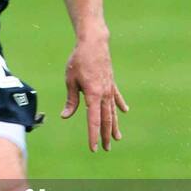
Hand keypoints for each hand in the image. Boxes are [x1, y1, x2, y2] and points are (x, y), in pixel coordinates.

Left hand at [60, 33, 128, 151]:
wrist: (94, 42)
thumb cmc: (79, 60)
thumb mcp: (70, 80)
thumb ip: (71, 100)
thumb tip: (65, 116)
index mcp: (93, 95)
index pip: (93, 120)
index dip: (93, 135)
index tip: (94, 148)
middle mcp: (104, 94)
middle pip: (106, 119)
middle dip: (105, 135)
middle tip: (106, 148)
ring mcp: (109, 88)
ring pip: (113, 111)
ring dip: (114, 125)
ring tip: (117, 138)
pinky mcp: (111, 82)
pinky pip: (116, 97)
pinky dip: (120, 105)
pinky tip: (125, 112)